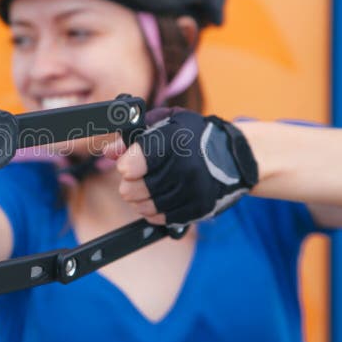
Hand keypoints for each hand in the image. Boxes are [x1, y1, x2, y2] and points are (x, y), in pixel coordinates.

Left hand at [106, 108, 258, 229]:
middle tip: (136, 177)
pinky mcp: (199, 209)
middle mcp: (184, 168)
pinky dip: (155, 212)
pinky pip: (163, 218)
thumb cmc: (194, 135)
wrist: (233, 156)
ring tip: (147, 187)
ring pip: (146, 206)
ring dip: (140, 199)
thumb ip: (134, 136)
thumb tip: (109, 152)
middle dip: (130, 184)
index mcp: (173, 141)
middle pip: (134, 189)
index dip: (126, 166)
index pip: (134, 163)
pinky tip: (159, 199)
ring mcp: (193, 191)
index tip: (127, 166)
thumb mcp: (166, 123)